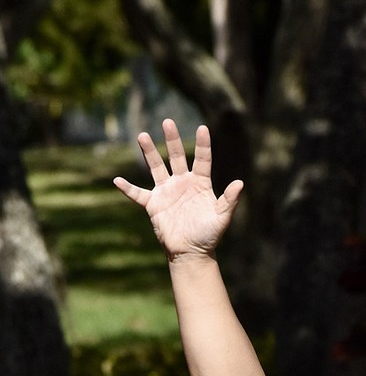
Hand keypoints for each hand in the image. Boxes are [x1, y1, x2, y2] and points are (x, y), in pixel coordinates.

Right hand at [113, 119, 242, 259]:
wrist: (191, 253)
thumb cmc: (208, 236)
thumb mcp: (221, 218)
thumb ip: (229, 201)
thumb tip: (240, 183)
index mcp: (199, 183)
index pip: (202, 160)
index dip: (202, 145)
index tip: (203, 128)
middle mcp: (182, 183)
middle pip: (176, 156)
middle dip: (172, 139)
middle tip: (168, 122)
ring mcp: (166, 192)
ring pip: (156, 167)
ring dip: (149, 152)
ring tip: (143, 136)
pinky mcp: (153, 205)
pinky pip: (138, 194)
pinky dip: (127, 189)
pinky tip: (117, 180)